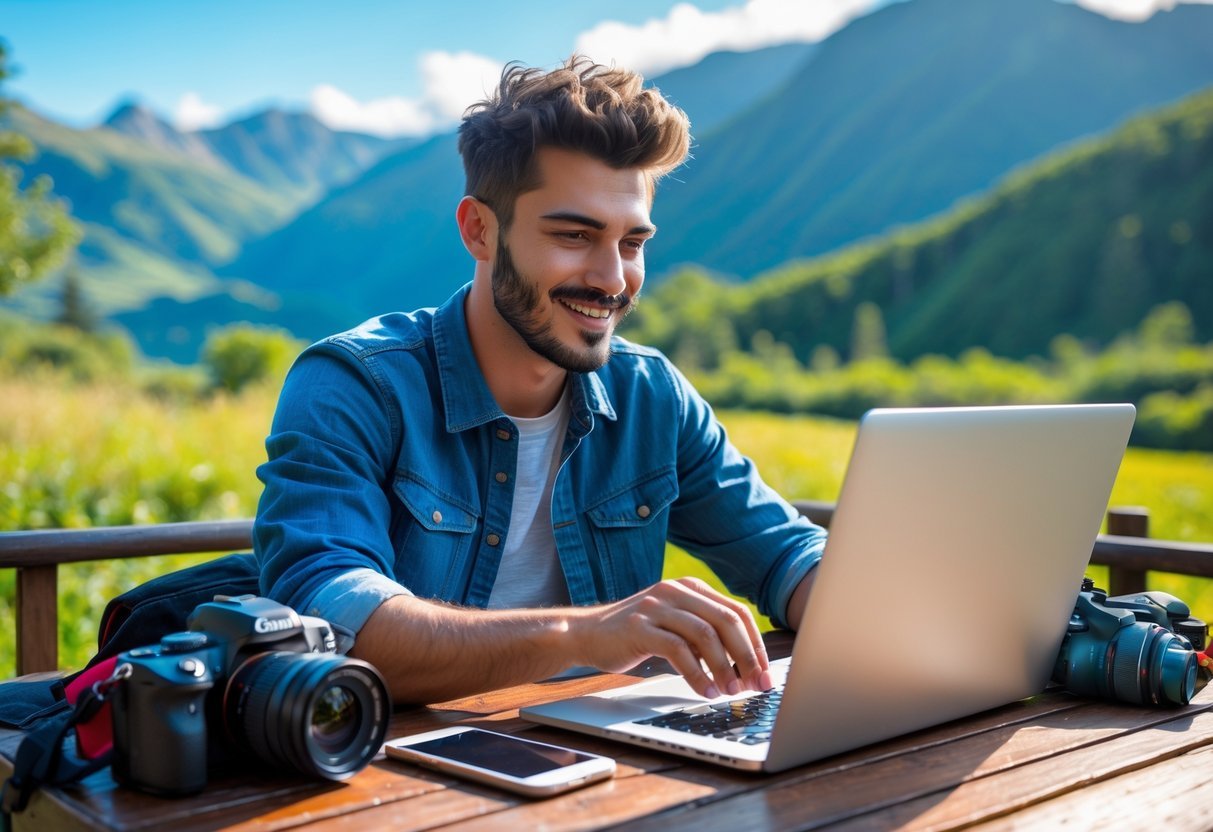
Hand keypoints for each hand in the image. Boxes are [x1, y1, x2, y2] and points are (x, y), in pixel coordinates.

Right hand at [570, 577, 770, 697]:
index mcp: (691, 588)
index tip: (766, 673)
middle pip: (726, 621)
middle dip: (746, 656)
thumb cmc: (636, 634)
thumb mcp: (676, 626)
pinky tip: (704, 691)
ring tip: (730, 691)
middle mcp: (676, 591)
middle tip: (756, 685)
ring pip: (705, 635)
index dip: (756, 645)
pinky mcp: (639, 626)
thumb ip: (705, 636)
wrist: (587, 633)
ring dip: (723, 667)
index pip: (737, 612)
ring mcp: (656, 606)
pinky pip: (678, 650)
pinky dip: (696, 674)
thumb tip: (746, 666)